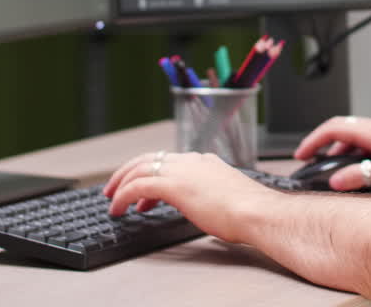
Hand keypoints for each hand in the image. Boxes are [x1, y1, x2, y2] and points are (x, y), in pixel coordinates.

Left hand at [103, 151, 274, 244]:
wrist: (257, 212)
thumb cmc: (250, 211)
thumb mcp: (227, 198)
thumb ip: (213, 197)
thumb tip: (208, 208)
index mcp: (206, 162)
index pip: (169, 160)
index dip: (151, 172)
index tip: (142, 190)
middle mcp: (192, 161)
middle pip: (149, 158)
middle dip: (128, 172)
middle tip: (115, 188)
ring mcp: (182, 170)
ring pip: (140, 167)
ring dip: (121, 182)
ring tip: (113, 200)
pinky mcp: (173, 184)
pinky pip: (138, 186)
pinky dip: (123, 195)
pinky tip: (119, 208)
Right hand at [294, 116, 370, 190]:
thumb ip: (359, 176)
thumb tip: (336, 180)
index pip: (334, 128)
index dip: (314, 140)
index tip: (302, 153)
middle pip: (340, 129)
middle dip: (321, 143)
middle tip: (309, 157)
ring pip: (352, 137)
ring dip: (338, 150)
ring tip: (330, 168)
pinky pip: (364, 143)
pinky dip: (352, 154)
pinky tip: (354, 169)